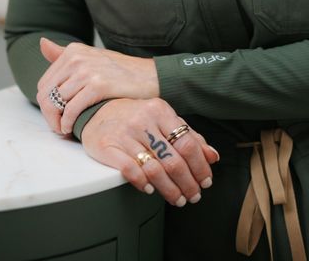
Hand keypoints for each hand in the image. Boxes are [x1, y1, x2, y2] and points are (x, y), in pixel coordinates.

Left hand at [36, 37, 158, 135]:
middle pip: (46, 94)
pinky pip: (71, 110)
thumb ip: (64, 54)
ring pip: (56, 103)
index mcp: (73, 51)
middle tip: (57, 127)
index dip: (46, 104)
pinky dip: (67, 123)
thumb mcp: (91, 57)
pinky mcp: (98, 85)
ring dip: (56, 122)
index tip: (55, 116)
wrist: (150, 77)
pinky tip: (71, 128)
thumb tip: (42, 42)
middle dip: (48, 115)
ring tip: (65, 130)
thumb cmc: (120, 72)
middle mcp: (77, 58)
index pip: (44, 83)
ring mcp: (87, 71)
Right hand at [80, 98, 219, 206]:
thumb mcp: (163, 120)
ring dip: (170, 190)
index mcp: (160, 111)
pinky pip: (130, 170)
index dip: (200, 166)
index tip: (206, 181)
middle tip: (193, 195)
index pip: (188, 144)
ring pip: (154, 169)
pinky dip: (143, 184)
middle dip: (188, 183)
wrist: (96, 110)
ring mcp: (125, 134)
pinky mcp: (108, 146)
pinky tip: (151, 190)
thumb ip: (188, 136)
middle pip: (173, 160)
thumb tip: (212, 156)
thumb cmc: (134, 117)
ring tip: (178, 199)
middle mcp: (143, 120)